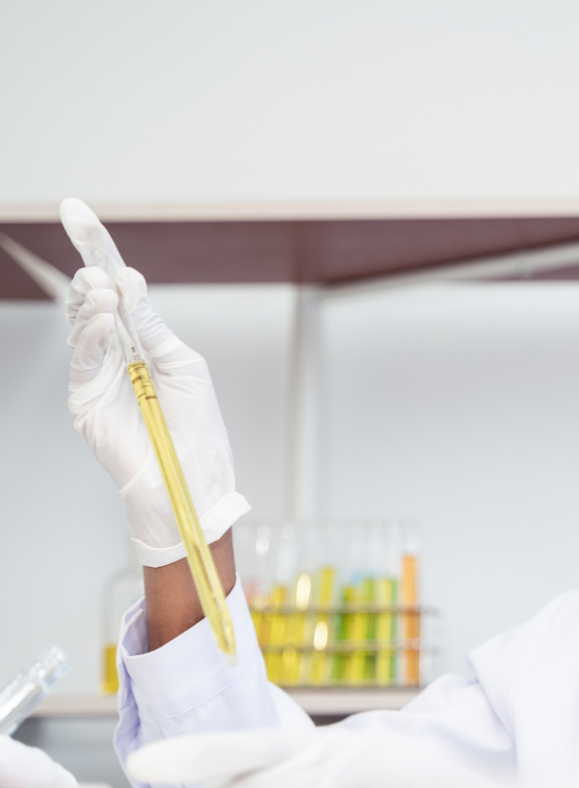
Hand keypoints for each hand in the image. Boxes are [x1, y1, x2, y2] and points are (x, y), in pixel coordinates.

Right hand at [65, 258, 248, 567]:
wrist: (190, 481)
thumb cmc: (197, 430)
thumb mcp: (185, 366)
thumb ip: (153, 326)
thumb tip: (129, 281)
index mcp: (145, 343)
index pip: (118, 290)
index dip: (97, 250)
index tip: (78, 211)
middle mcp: (118, 354)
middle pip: (91, 299)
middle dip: (89, 271)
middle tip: (97, 263)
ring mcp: (98, 375)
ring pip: (80, 323)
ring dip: (90, 300)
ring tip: (102, 289)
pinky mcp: (86, 399)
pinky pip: (81, 357)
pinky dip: (89, 332)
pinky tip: (101, 315)